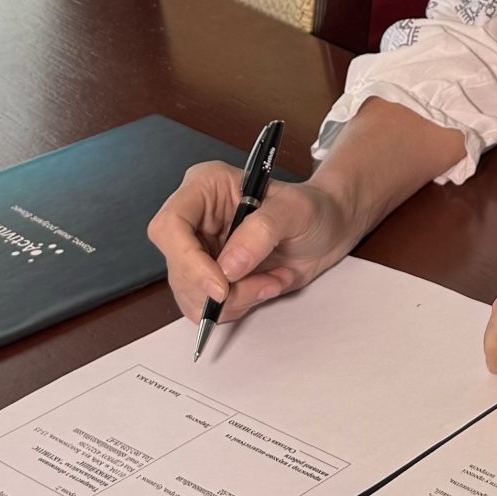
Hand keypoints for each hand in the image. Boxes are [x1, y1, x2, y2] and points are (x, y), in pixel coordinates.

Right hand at [147, 160, 355, 327]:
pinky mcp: (210, 277)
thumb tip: (228, 267)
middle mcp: (195, 220)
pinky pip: (207, 308)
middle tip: (263, 285)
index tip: (221, 285)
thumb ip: (262, 232)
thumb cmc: (311, 209)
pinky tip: (267, 285)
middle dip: (219, 289)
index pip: (170, 225)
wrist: (327, 230)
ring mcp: (200, 251)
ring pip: (191, 294)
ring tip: (272, 281)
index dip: (188, 260)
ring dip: (235, 300)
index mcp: (205, 187)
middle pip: (177, 268)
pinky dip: (239, 306)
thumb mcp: (294, 210)